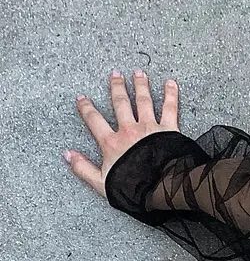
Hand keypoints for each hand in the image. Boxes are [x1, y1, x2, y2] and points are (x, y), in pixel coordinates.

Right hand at [65, 69, 182, 198]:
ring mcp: (150, 128)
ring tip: (139, 73)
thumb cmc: (133, 187)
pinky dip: (171, 94)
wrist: (161, 188)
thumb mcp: (101, 182)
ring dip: (140, 85)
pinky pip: (170, 108)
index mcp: (112, 143)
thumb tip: (67, 155)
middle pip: (121, 104)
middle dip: (116, 87)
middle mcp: (129, 130)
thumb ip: (83, 168)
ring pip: (144, 101)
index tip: (82, 98)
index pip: (94, 120)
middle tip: (115, 74)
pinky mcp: (169, 129)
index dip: (86, 108)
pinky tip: (170, 82)